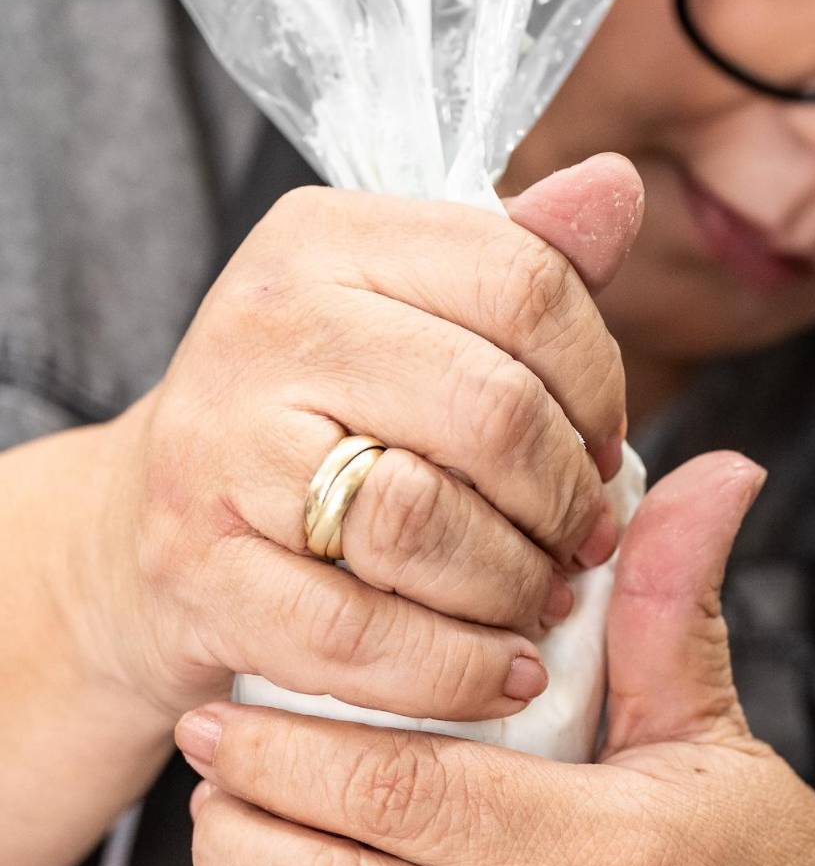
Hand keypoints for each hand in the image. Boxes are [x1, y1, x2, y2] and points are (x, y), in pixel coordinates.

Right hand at [75, 156, 642, 727]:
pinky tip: (504, 676)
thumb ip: (518, 265)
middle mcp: (265, 325)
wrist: (148, 529)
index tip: (606, 446)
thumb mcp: (407, 322)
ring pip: (424, 524)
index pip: (523, 283)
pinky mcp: (198, 571)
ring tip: (539, 606)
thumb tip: (616, 189)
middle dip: (566, 497)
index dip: (599, 382)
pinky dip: (455, 671)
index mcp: (326, 239)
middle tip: (583, 544)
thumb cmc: (313, 426)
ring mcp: (220, 449)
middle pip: (490, 409)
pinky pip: (360, 637)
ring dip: (514, 587)